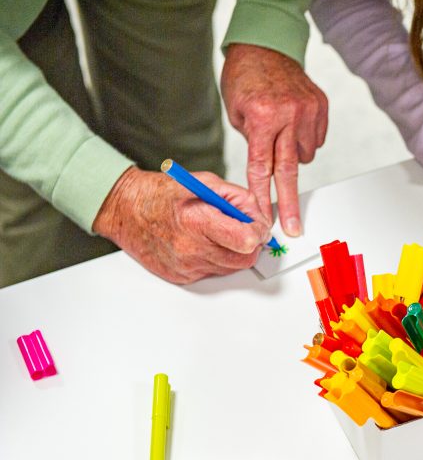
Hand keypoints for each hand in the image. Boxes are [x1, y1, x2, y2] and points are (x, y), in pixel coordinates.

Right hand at [93, 167, 270, 283]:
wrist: (125, 210)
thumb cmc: (161, 194)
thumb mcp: (204, 182)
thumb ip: (238, 198)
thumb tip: (260, 215)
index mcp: (198, 222)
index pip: (247, 240)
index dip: (259, 232)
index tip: (257, 225)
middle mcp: (192, 249)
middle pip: (244, 259)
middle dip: (250, 244)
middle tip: (242, 229)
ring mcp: (186, 266)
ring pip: (230, 268)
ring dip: (232, 252)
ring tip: (217, 233)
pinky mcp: (182, 277)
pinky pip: (212, 272)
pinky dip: (215, 259)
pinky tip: (201, 243)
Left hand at [221, 43, 328, 236]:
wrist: (266, 46)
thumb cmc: (244, 79)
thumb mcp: (237, 112)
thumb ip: (254, 143)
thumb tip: (267, 173)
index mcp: (263, 117)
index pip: (262, 167)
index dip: (262, 196)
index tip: (264, 218)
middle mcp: (289, 114)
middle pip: (290, 170)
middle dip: (289, 202)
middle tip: (293, 227)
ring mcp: (309, 110)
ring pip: (304, 155)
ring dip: (292, 154)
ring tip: (279, 134)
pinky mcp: (321, 107)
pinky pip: (315, 139)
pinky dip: (303, 139)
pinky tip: (292, 124)